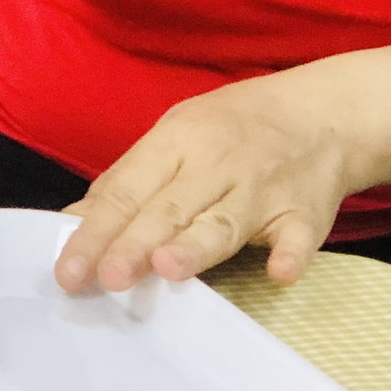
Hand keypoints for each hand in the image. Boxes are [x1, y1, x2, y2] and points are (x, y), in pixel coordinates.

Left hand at [54, 75, 355, 295]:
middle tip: (107, 277)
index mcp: (177, 141)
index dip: (96, 229)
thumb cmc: (231, 131)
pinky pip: (298, 236)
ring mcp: (262, 190)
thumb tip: (73, 224)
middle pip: (168, 208)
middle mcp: (216, 163)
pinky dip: (290, 254)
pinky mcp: (305, 215)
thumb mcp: (175, 139)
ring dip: (197, 245)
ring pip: (223, 222)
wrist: (322, 113)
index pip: (127, 189)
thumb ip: (129, 183)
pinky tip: (280, 272)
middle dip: (135, 242)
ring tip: (168, 268)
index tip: (68, 270)